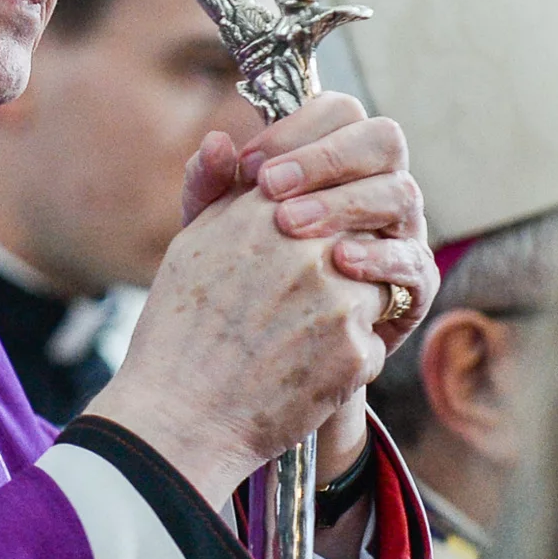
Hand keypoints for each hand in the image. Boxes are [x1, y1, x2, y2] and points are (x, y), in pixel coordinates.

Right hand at [89, 94, 433, 507]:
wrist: (181, 417)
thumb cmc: (179, 331)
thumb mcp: (189, 246)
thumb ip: (214, 187)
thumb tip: (226, 141)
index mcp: (264, 211)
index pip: (334, 179)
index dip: (335, 201)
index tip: (314, 226)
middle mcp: (306, 246)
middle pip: (362, 230)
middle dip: (349, 256)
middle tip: (311, 288)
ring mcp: (337, 299)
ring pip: (378, 283)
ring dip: (354, 304)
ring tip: (300, 333)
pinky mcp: (356, 351)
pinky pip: (375, 338)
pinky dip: (350, 354)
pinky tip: (305, 369)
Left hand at [184, 94, 434, 353]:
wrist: (260, 357)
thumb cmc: (240, 277)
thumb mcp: (214, 230)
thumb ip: (211, 186)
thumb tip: (215, 144)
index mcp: (336, 160)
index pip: (338, 112)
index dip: (296, 129)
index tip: (249, 165)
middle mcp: (377, 185)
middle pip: (383, 139)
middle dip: (326, 157)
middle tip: (270, 188)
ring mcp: (401, 231)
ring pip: (401, 192)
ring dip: (345, 202)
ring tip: (291, 225)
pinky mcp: (414, 284)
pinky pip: (413, 260)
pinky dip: (378, 257)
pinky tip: (338, 264)